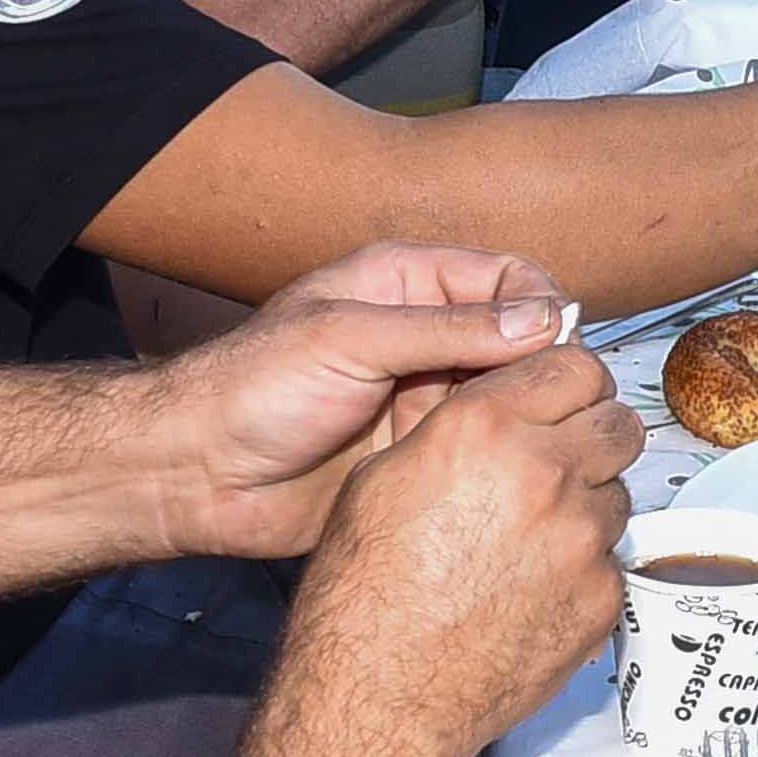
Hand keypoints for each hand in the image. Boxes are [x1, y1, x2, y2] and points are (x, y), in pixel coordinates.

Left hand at [149, 243, 583, 561]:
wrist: (195, 475)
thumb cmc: (253, 389)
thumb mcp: (351, 338)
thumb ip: (448, 329)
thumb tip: (548, 320)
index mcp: (408, 283)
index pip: (510, 278)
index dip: (544, 309)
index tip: (562, 349)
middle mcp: (425, 336)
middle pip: (521, 341)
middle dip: (545, 370)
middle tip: (557, 408)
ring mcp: (425, 397)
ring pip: (509, 400)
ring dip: (527, 418)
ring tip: (536, 445)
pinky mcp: (421, 454)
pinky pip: (483, 451)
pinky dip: (503, 460)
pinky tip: (510, 478)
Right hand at [290, 341, 645, 756]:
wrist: (382, 693)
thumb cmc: (362, 592)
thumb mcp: (382, 477)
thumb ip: (452, 428)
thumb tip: (492, 404)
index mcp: (486, 427)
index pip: (575, 364)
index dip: (568, 380)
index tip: (560, 397)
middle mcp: (546, 472)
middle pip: (617, 422)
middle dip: (593, 433)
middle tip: (561, 458)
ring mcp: (581, 537)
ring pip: (619, 493)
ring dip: (588, 502)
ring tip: (533, 536)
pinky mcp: (601, 595)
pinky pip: (610, 560)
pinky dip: (583, 566)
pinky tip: (534, 586)